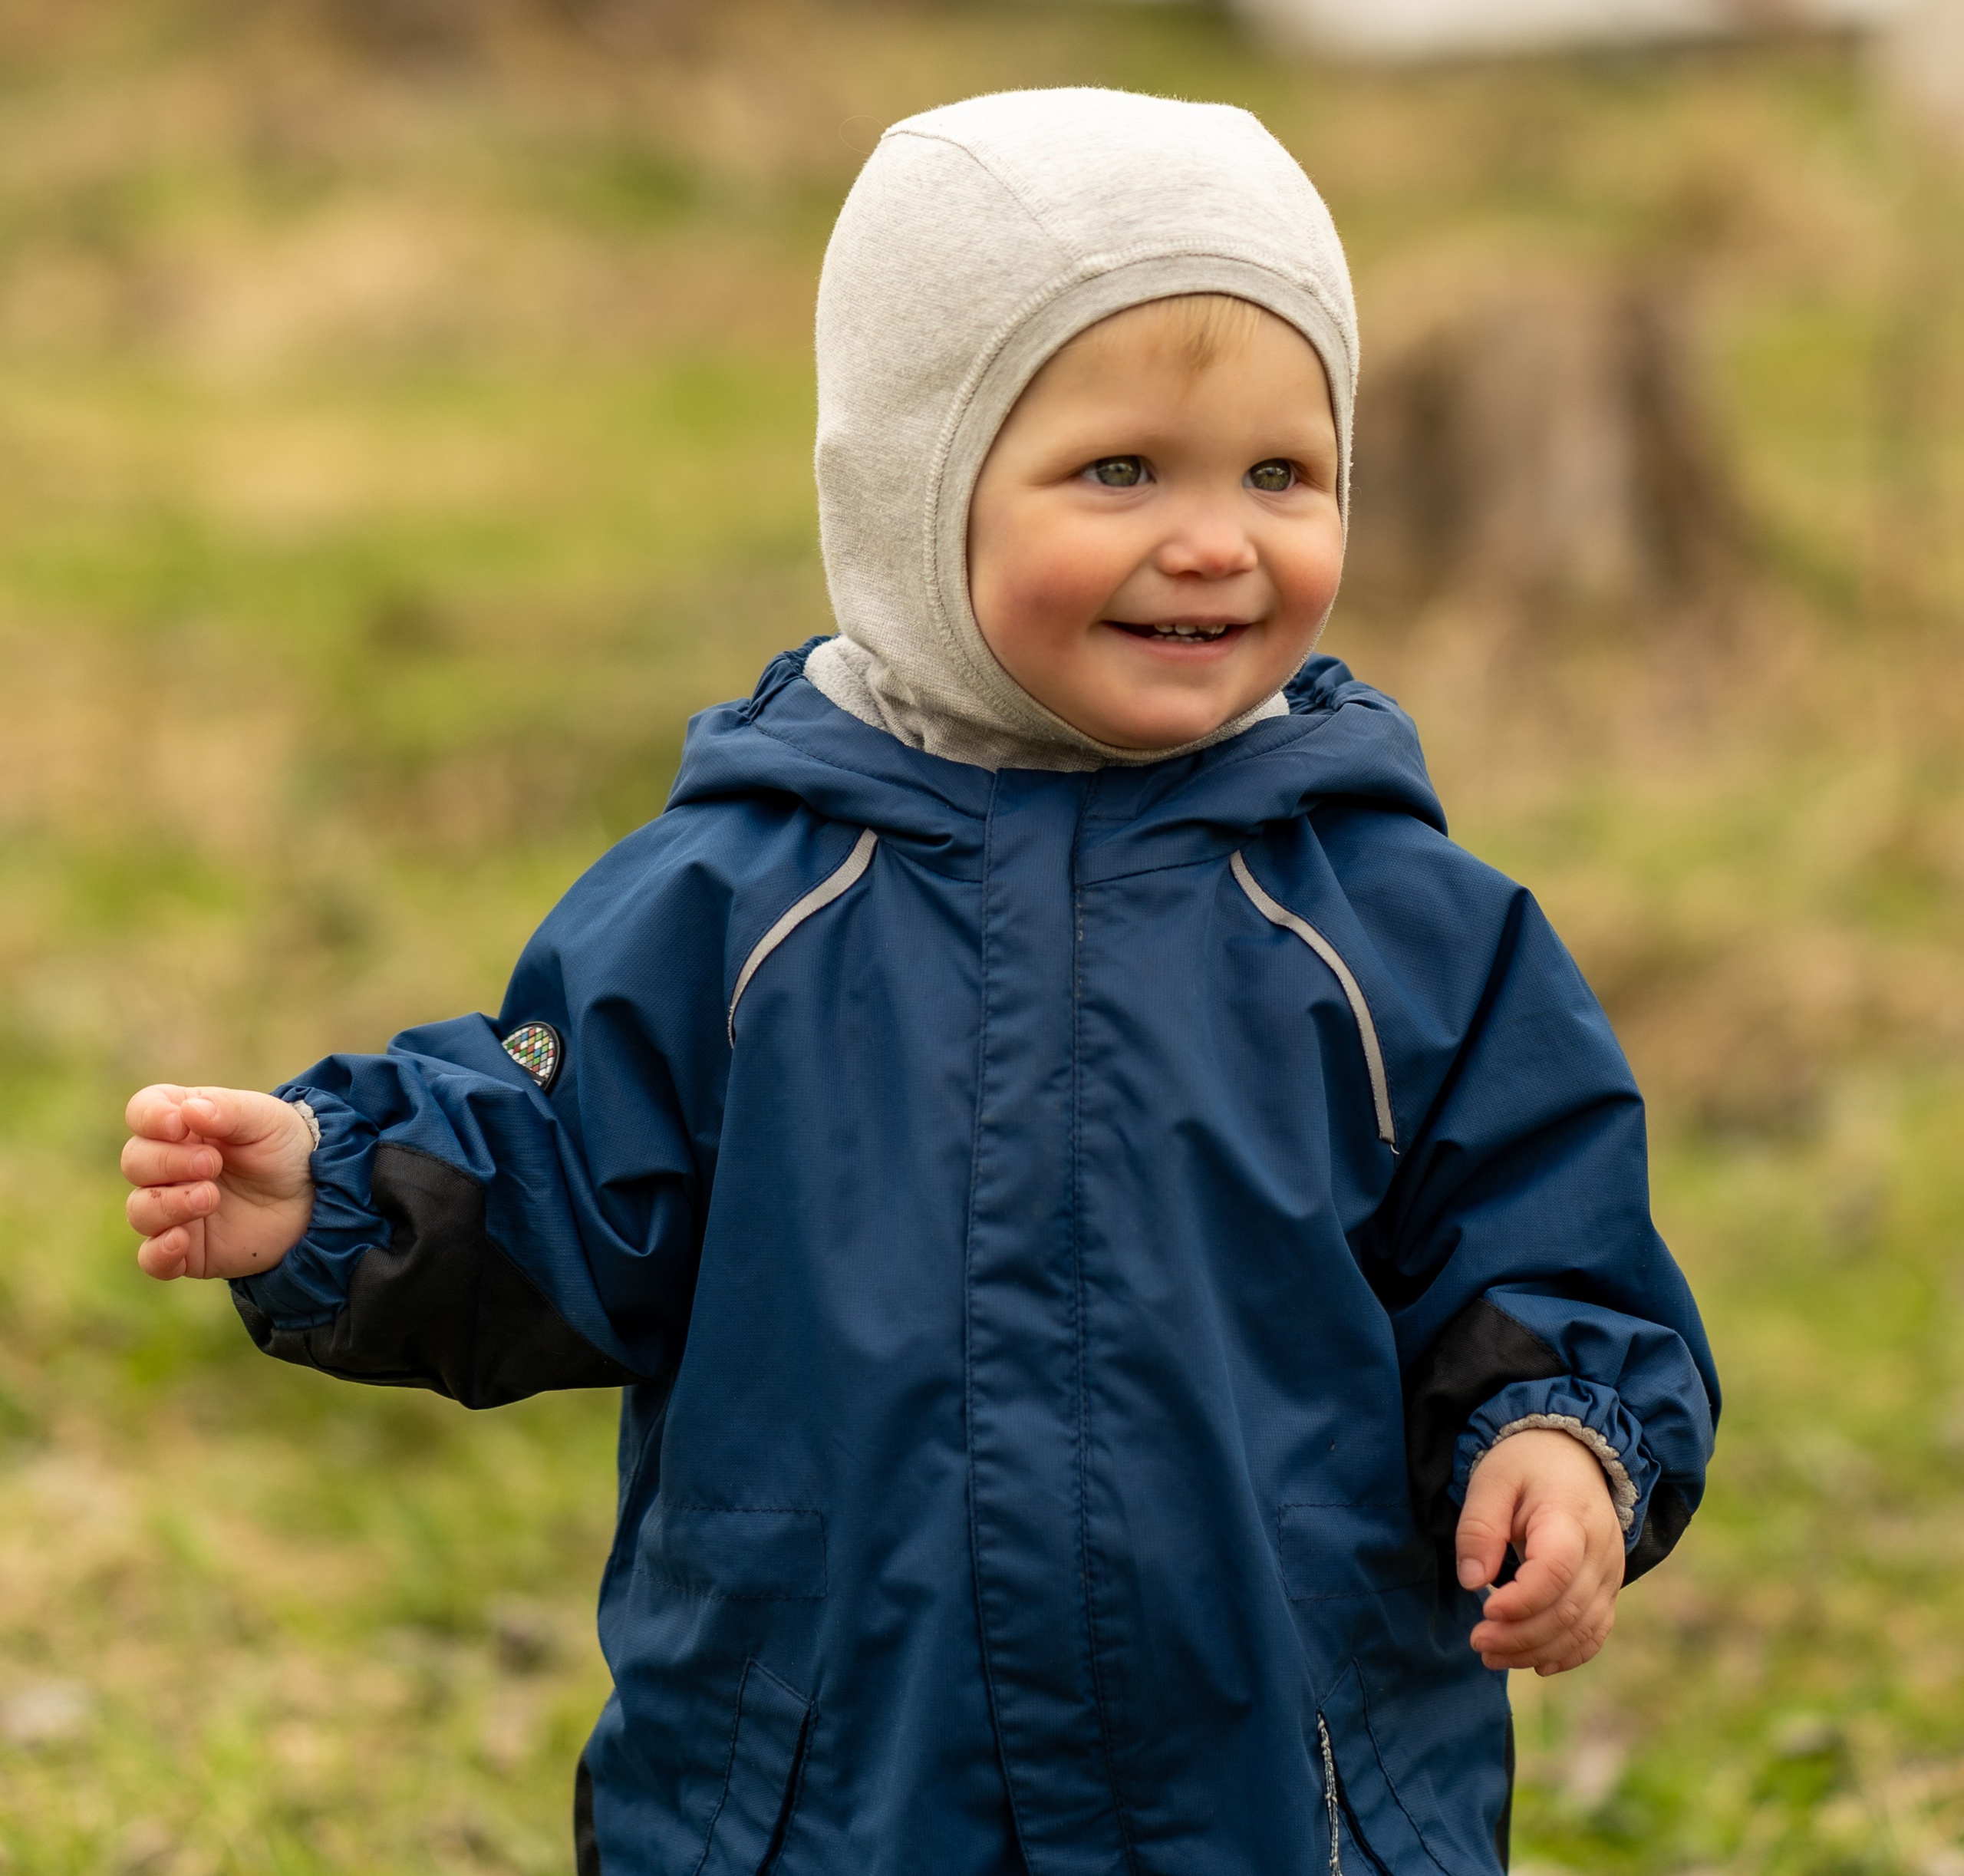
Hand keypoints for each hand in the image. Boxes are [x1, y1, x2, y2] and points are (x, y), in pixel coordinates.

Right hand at [122, 1085, 315, 1281]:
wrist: (318, 1197)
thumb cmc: (286, 1149)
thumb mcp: (267, 1119)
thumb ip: (228, 1110)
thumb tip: (188, 1110)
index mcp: (184, 1124)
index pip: (142, 1112)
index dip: (150, 1117)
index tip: (177, 1125)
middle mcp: (170, 1166)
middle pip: (135, 1161)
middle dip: (167, 1162)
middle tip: (213, 1165)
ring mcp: (174, 1209)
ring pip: (140, 1209)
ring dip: (167, 1204)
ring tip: (210, 1197)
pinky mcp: (188, 1250)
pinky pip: (152, 1258)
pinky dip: (158, 1252)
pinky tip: (180, 1241)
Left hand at [1456, 1427, 1624, 1675]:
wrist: (1572, 1454)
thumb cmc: (1526, 1465)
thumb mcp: (1491, 1479)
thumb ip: (1479, 1527)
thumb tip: (1472, 1582)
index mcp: (1569, 1518)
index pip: (1556, 1571)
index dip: (1521, 1601)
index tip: (1484, 1610)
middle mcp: (1600, 1551)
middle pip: (1568, 1609)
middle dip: (1520, 1635)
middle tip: (1477, 1642)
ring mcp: (1610, 1573)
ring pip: (1583, 1628)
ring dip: (1537, 1650)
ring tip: (1492, 1656)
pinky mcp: (1608, 1588)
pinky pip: (1596, 1631)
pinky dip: (1568, 1654)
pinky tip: (1535, 1664)